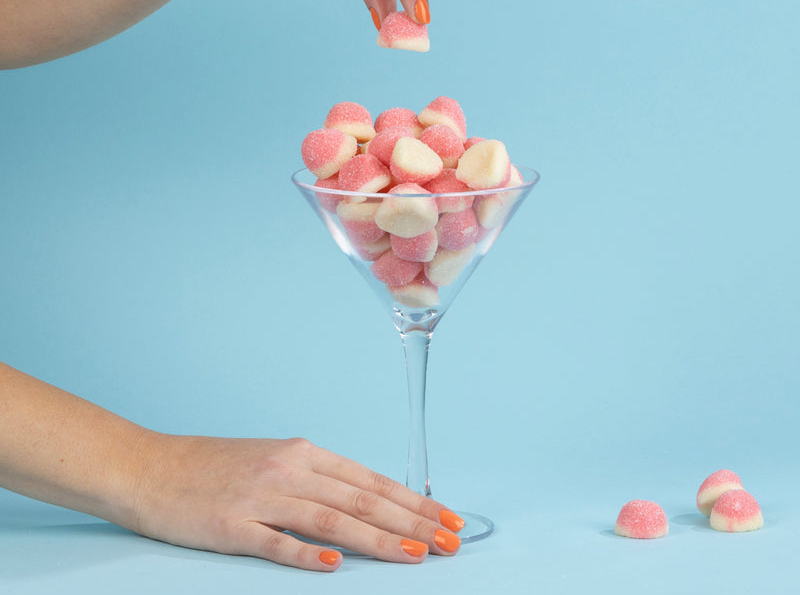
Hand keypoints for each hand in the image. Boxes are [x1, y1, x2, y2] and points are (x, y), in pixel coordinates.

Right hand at [131, 434, 463, 570]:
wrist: (153, 468)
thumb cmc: (217, 467)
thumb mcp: (274, 461)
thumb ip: (317, 480)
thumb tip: (364, 503)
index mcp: (303, 454)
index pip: (371, 481)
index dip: (413, 501)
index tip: (447, 518)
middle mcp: (290, 470)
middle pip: (361, 499)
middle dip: (412, 521)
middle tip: (450, 541)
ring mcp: (262, 498)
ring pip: (331, 519)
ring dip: (378, 538)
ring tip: (416, 554)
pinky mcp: (232, 526)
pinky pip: (276, 541)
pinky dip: (306, 554)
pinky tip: (336, 565)